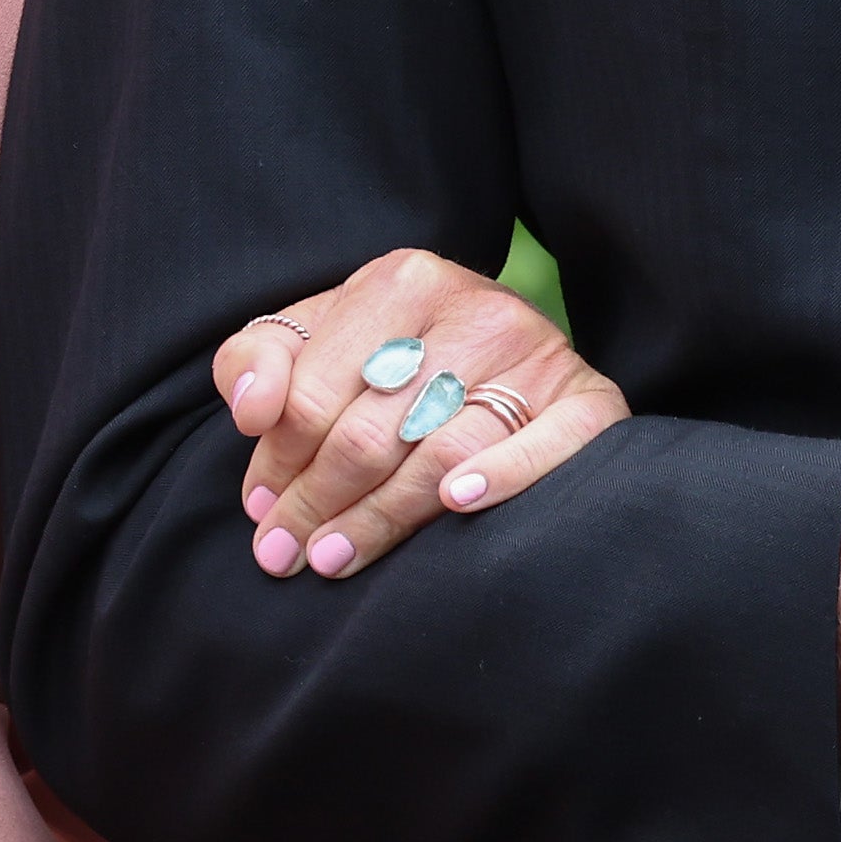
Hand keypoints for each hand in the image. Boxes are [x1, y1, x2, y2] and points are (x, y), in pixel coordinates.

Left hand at [210, 248, 627, 580]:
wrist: (508, 347)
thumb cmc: (392, 354)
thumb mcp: (318, 335)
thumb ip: (260, 357)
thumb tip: (251, 411)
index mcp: (401, 282)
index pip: (315, 390)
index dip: (277, 460)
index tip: (258, 510)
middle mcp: (475, 308)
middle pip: (372, 430)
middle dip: (316, 502)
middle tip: (284, 554)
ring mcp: (538, 354)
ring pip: (441, 454)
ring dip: (380, 518)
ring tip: (333, 559)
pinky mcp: (589, 400)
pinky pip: (548, 444)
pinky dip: (503, 476)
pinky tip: (457, 507)